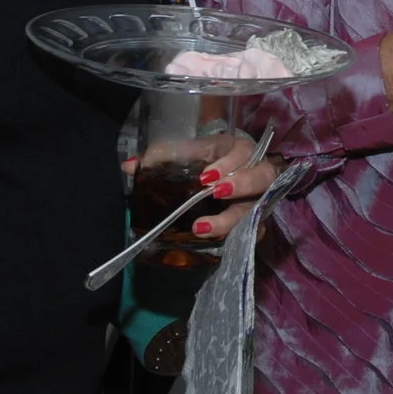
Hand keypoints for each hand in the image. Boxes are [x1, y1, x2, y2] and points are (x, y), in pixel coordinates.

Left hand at [125, 129, 278, 243]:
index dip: (228, 164)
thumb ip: (161, 157)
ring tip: (201, 228)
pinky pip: (255, 231)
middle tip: (215, 193)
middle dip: (242, 185)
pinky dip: (239, 236)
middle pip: (263, 178)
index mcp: (238, 150)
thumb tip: (130, 166)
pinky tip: (219, 242)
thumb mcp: (188, 153)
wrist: (225, 175)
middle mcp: (255, 173)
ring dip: (231, 219)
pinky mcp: (256, 220)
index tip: (205, 177)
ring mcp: (258, 198)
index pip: (241, 153)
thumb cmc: (206, 160)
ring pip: (258, 208)